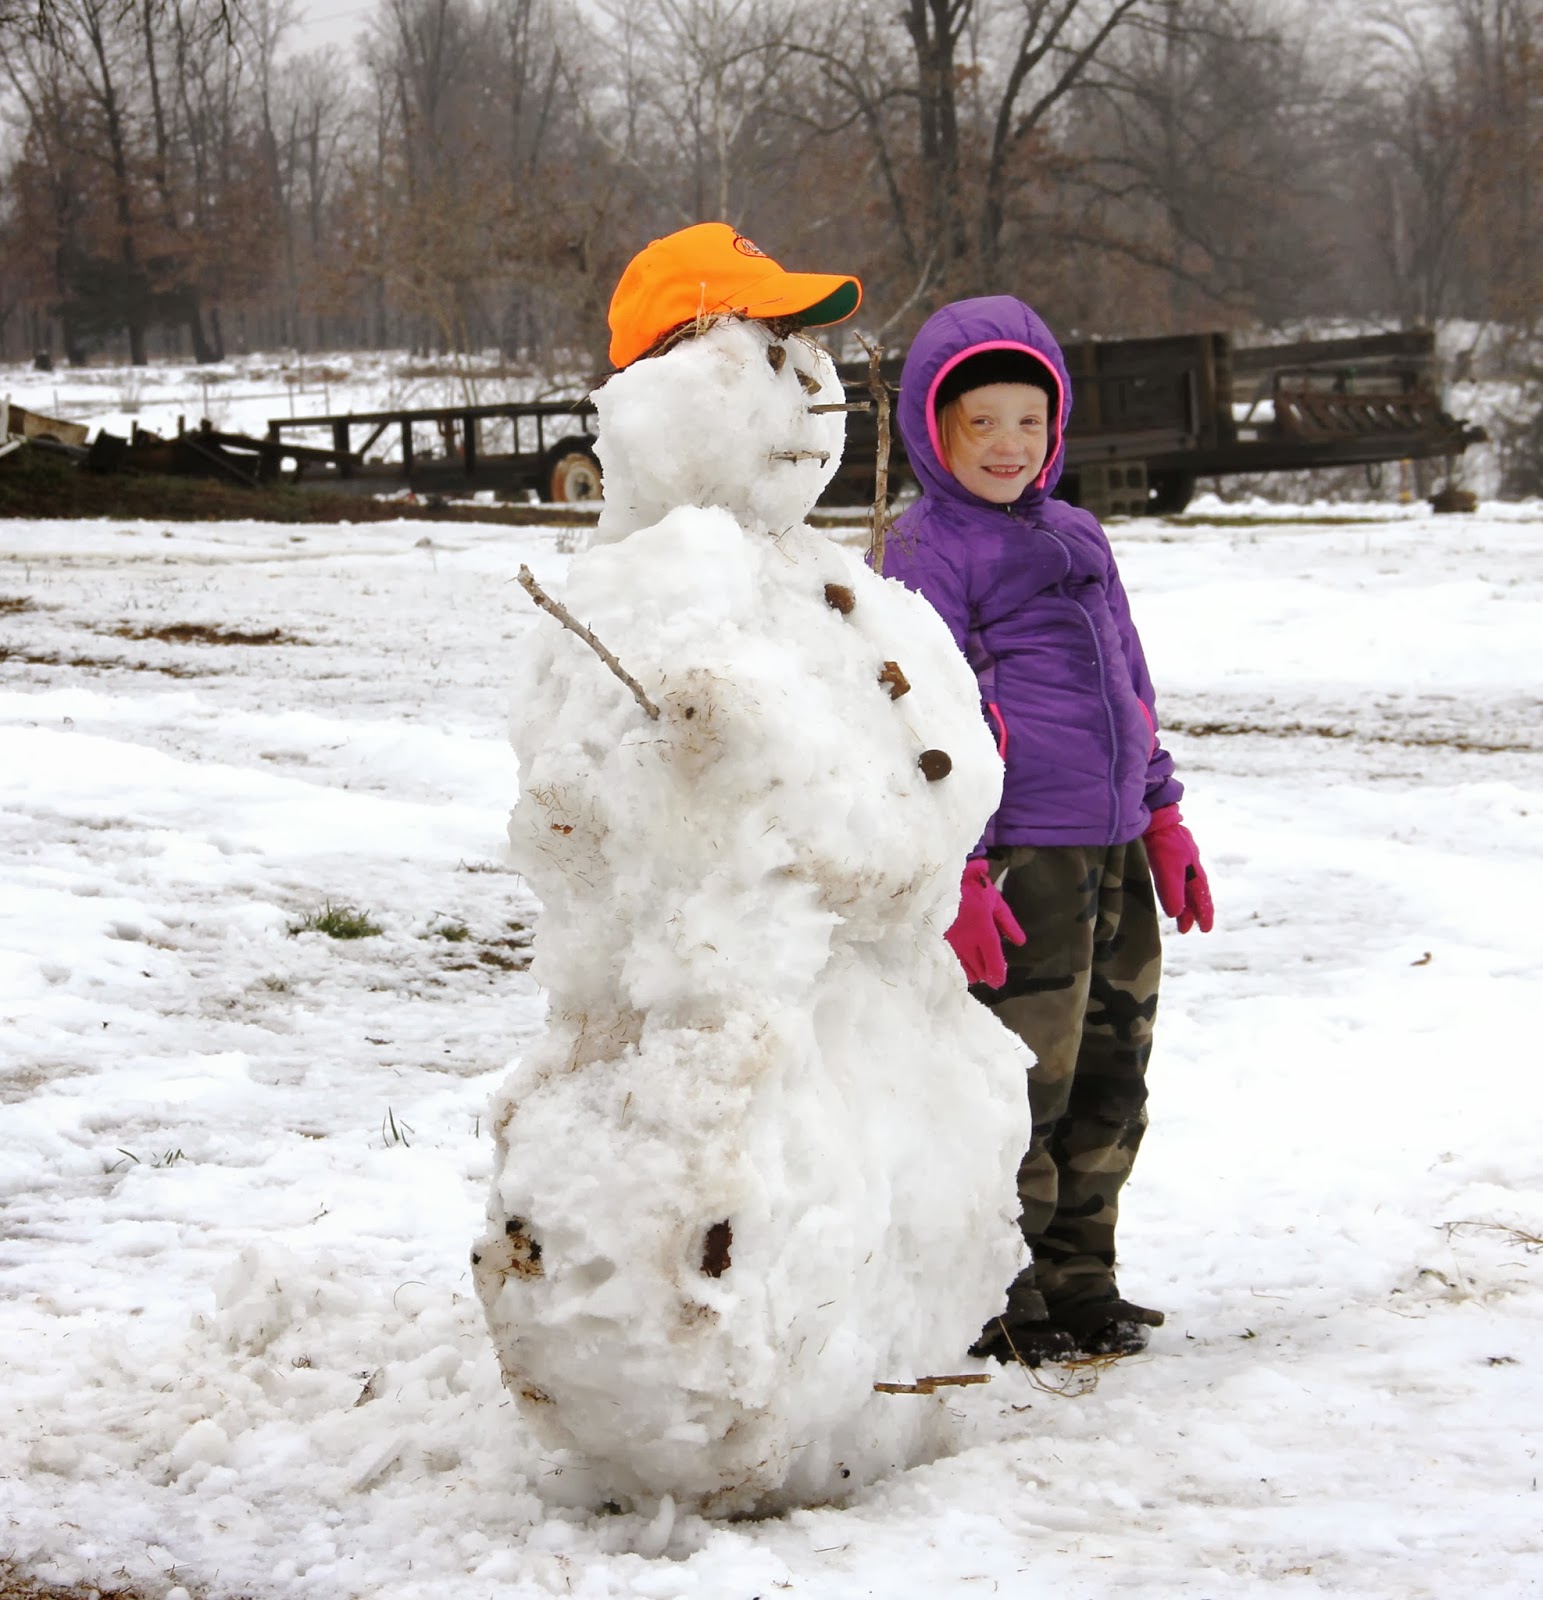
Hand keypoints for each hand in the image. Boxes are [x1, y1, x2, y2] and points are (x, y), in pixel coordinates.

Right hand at [946, 859, 1025, 986]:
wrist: (943, 879)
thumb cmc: (974, 888)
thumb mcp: (996, 902)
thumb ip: (1008, 924)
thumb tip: (1020, 942)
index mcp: (983, 931)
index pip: (993, 960)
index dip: (998, 974)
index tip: (999, 982)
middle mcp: (967, 941)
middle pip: (978, 968)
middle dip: (986, 974)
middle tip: (990, 976)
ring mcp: (951, 942)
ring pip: (963, 967)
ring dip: (972, 972)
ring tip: (977, 975)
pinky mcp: (939, 940)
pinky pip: (950, 960)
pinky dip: (958, 965)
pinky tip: (960, 966)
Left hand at [1143, 805, 1213, 932]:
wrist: (1153, 815)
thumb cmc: (1163, 842)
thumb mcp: (1168, 870)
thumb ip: (1172, 892)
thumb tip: (1176, 914)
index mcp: (1195, 869)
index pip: (1202, 896)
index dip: (1204, 913)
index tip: (1206, 930)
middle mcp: (1190, 863)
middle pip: (1193, 892)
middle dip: (1192, 911)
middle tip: (1187, 929)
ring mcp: (1179, 856)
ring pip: (1184, 884)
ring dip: (1182, 902)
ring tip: (1178, 917)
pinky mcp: (1166, 851)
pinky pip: (1174, 875)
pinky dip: (1174, 889)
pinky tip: (1169, 891)